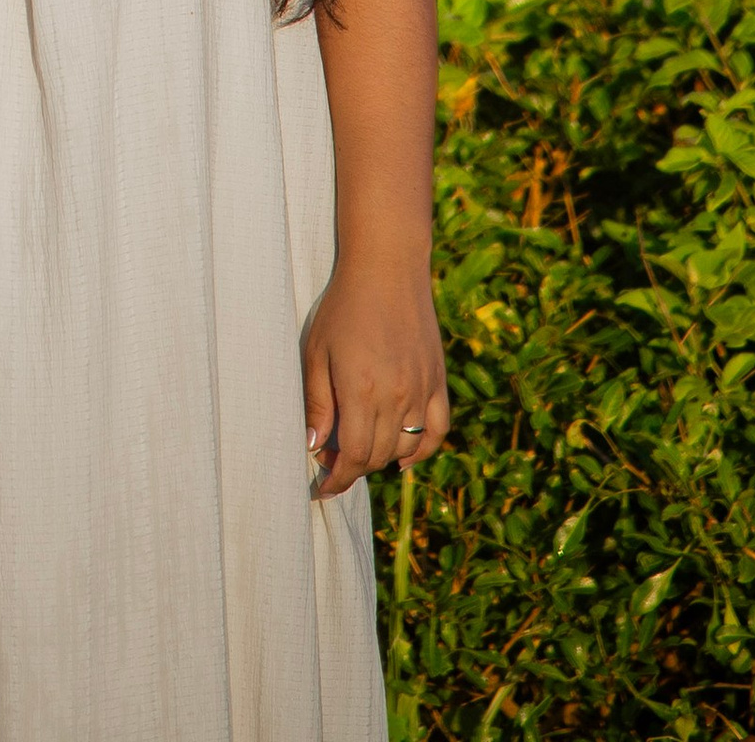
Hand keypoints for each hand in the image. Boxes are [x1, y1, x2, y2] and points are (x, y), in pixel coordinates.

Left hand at [302, 253, 448, 501]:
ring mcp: (422, 389)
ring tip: (361, 450)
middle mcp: (397, 395)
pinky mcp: (438, 380)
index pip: (355, 457)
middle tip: (333, 462)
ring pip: (406, 448)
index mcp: (362, 389)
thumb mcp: (317, 351)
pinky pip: (437, 432)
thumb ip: (318, 403)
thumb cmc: (343, 306)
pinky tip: (403, 458)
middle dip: (353, 469)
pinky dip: (422, 451)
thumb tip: (315, 448)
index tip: (322, 488)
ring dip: (382, 459)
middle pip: (379, 456)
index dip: (338, 479)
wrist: (386, 266)